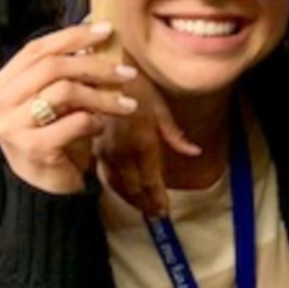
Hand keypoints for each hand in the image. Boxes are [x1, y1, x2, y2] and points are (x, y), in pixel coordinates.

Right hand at [0, 23, 139, 194]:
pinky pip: (75, 121)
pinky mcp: (33, 148)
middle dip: (95, 66)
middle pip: (51, 67)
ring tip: (125, 103)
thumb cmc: (54, 138)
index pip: (36, 49)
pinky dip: (95, 121)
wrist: (46, 186)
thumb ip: (65, 74)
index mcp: (0, 86)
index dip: (73, 36)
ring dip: (102, 95)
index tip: (106, 31)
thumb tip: (98, 39)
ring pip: (65, 91)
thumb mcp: (55, 101)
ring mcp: (11, 126)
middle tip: (126, 73)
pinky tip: (101, 126)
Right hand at [94, 60, 199, 216]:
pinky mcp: (94, 147)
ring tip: (145, 211)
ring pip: (118, 185)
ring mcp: (104, 151)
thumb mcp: (160, 105)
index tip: (164, 212)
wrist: (101, 71)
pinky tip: (125, 192)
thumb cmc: (136, 83)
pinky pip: (106, 175)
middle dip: (146, 204)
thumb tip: (194, 152)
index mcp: (141, 141)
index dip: (157, 199)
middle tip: (157, 217)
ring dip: (132, 200)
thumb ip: (174, 134)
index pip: (150, 181)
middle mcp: (121, 151)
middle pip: (134, 188)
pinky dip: (117, 187)